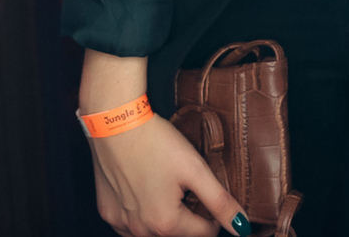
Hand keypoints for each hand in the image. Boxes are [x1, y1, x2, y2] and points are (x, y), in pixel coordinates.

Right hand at [79, 50, 245, 235]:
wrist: (115, 123)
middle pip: (179, 233)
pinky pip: (130, 225)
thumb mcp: (196, 169)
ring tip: (166, 185)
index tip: (206, 189)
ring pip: (154, 231)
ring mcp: (120, 223)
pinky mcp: (107, 212)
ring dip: (166, 216)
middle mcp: (140, 230)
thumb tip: (241, 227)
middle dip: (189, 214)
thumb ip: (220, 202)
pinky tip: (145, 191)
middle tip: (187, 184)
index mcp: (166, 223)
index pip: (205, 233)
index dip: (213, 212)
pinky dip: (142, 214)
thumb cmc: (155, 143)